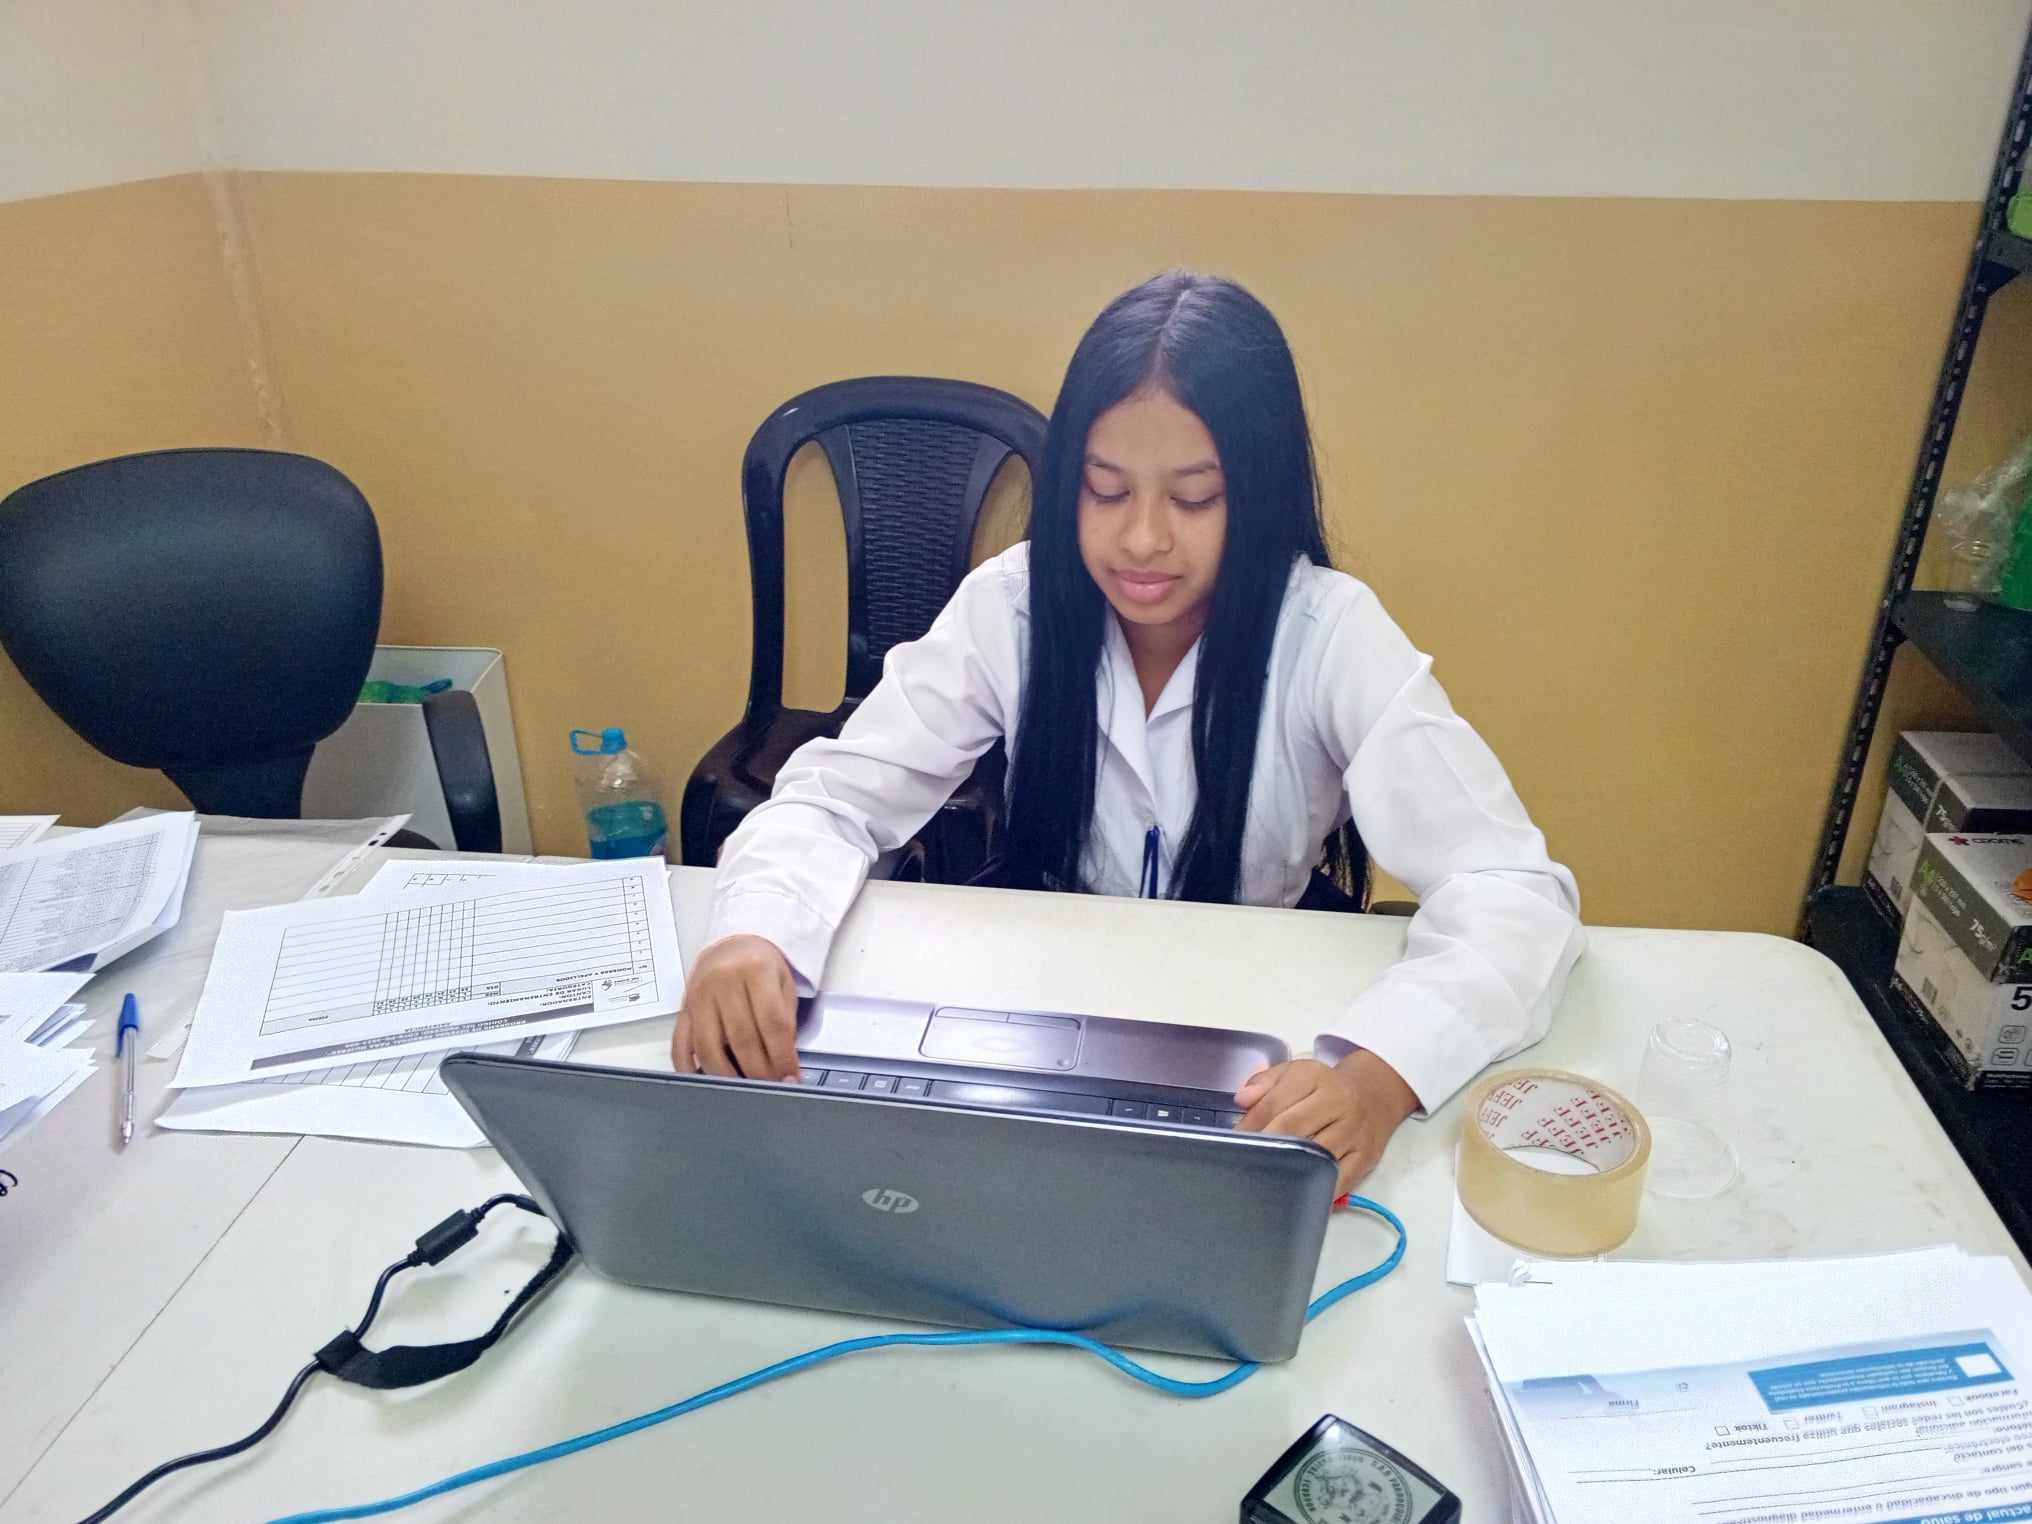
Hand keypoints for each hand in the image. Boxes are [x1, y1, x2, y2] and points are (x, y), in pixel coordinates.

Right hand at [672, 935, 800, 1080]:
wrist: (731, 944)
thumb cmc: (760, 966)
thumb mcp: (783, 982)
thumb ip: (784, 1019)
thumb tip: (784, 1063)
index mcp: (755, 970)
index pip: (772, 1021)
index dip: (782, 1055)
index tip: (790, 1076)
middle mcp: (723, 982)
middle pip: (741, 1037)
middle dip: (759, 1070)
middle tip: (772, 1086)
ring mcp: (699, 997)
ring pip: (708, 1046)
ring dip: (727, 1075)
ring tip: (744, 1088)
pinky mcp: (683, 1010)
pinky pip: (680, 1043)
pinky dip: (688, 1067)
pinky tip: (704, 1080)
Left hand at [1233, 1050, 1418, 1195]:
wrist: (1374, 1095)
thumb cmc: (1325, 1088)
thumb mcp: (1296, 1073)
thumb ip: (1265, 1082)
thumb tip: (1242, 1100)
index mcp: (1315, 1077)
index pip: (1274, 1102)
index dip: (1250, 1124)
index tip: (1234, 1139)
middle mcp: (1338, 1102)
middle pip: (1292, 1128)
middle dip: (1264, 1145)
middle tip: (1244, 1160)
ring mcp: (1353, 1131)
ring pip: (1315, 1155)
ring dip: (1288, 1168)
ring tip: (1265, 1177)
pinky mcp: (1365, 1157)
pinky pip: (1338, 1179)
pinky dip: (1317, 1188)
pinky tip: (1298, 1192)